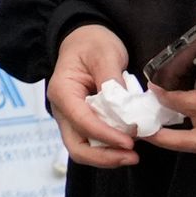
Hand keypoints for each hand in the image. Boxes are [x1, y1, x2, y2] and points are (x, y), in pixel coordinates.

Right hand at [49, 24, 140, 168]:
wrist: (84, 39)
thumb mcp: (104, 53)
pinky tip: (128, 145)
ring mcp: (72, 118)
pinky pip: (93, 142)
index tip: (130, 141)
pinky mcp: (84, 122)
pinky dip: (109, 148)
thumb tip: (124, 106)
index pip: (81, 120)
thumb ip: (111, 79)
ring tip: (133, 155)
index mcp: (62, 91)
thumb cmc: (92, 43)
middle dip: (103, 157)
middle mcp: (63, 110)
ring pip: (84, 149)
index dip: (105, 135)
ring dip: (107, 157)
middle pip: (76, 145)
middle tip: (132, 156)